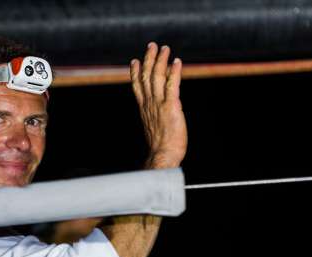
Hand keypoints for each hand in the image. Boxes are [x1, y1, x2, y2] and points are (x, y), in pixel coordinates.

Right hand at [131, 42, 187, 168]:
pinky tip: (177, 62)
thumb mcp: (153, 130)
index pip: (137, 86)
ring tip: (165, 49)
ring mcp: (159, 104)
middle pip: (146, 76)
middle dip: (149, 59)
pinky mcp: (171, 106)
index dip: (135, 72)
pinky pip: (173, 85)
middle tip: (152, 46)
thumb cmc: (160, 148)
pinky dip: (174, 72)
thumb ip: (153, 119)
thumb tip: (157, 116)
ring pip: (157, 77)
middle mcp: (149, 104)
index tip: (135, 61)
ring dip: (161, 60)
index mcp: (144, 109)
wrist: (162, 155)